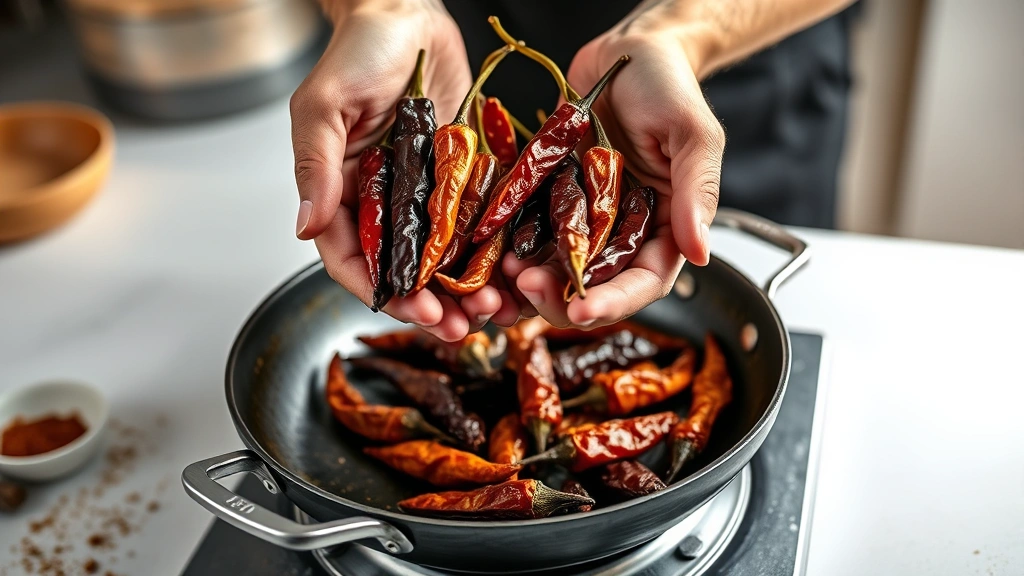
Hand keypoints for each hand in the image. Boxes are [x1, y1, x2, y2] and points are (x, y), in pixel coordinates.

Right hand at [290, 3, 501, 339]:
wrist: (410, 13)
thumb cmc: (359, 50)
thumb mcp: (323, 106)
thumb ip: (316, 167)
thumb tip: (303, 226)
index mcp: (341, 192)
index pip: (352, 258)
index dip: (380, 291)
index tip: (412, 311)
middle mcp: (384, 201)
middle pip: (404, 270)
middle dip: (430, 303)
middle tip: (460, 326)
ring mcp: (425, 193)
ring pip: (444, 256)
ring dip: (466, 287)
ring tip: (492, 308)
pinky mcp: (462, 177)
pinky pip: (478, 223)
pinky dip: (493, 252)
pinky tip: (513, 272)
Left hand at [506, 28, 724, 328]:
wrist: (623, 54)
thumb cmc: (667, 86)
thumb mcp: (691, 134)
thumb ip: (696, 192)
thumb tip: (700, 254)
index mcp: (664, 228)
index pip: (642, 282)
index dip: (612, 301)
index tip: (580, 310)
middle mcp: (620, 233)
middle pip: (592, 288)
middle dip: (559, 298)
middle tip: (528, 287)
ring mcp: (581, 221)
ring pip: (553, 271)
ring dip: (526, 284)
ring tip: (501, 277)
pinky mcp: (547, 202)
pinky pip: (524, 235)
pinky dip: (505, 251)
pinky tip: (485, 252)